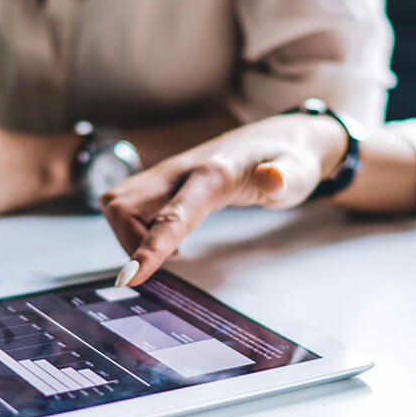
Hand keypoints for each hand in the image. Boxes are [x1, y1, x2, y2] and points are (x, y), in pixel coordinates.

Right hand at [100, 114, 346, 286]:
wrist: (275, 137)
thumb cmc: (288, 160)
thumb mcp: (299, 171)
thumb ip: (286, 177)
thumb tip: (270, 178)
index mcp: (212, 173)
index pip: (172, 213)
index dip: (149, 247)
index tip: (129, 279)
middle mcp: (179, 169)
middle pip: (123, 207)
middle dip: (131, 244)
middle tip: (174, 260)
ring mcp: (165, 173)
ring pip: (115, 205)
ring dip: (128, 236)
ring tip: (171, 248)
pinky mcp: (159, 180)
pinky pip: (124, 204)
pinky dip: (131, 228)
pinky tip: (165, 237)